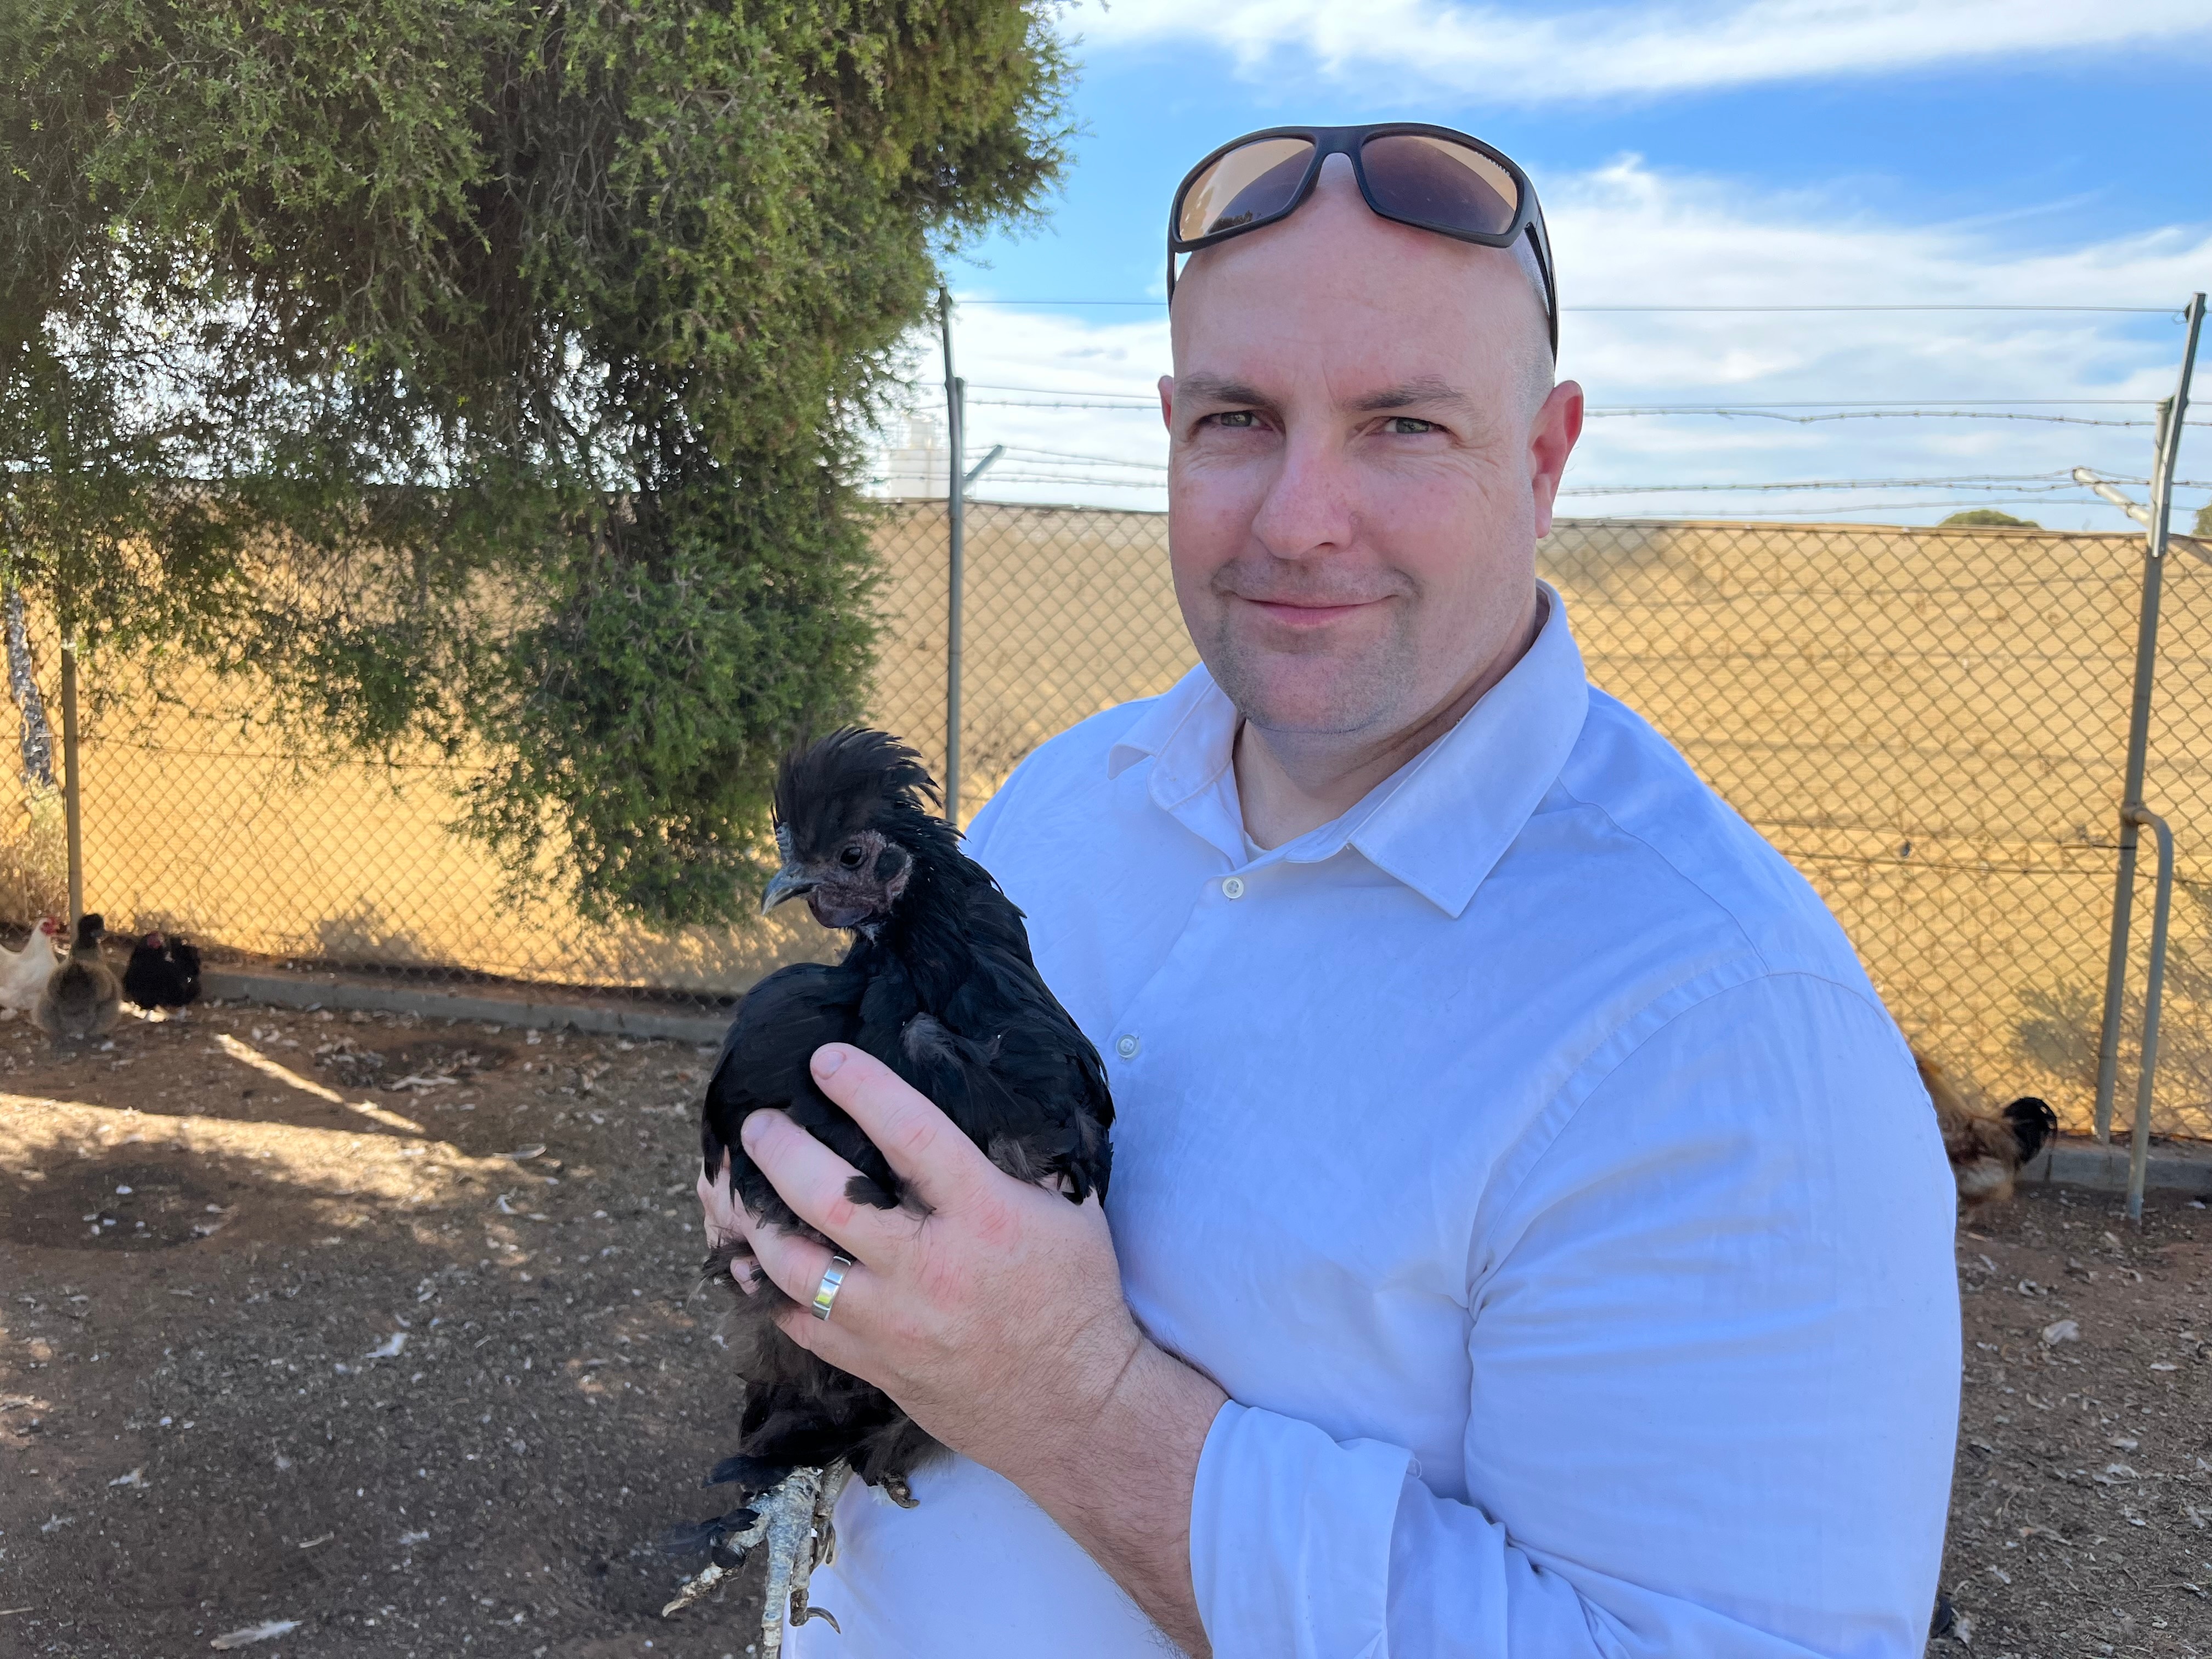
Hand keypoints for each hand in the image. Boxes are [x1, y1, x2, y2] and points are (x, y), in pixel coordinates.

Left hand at [723, 1042, 1146, 1482]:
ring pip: (797, 1269)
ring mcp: (894, 1322)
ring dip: (757, 1225)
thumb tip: (989, 1102)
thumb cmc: (1076, 1299)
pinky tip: (752, 1265)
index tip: (825, 1059)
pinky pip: (802, 1326)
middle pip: (831, 1201)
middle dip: (781, 1153)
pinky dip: (769, 1293)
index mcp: (983, 1215)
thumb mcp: (1073, 1213)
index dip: (863, 1089)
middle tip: (756, 1123)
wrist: (1074, 1408)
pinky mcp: (876, 1365)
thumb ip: (1025, 1160)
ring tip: (737, 1192)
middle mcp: (929, 1266)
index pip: (912, 1135)